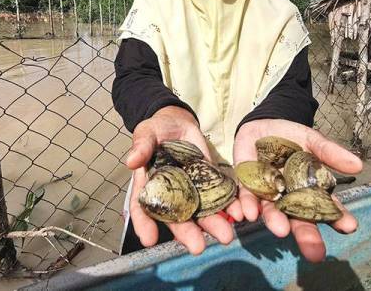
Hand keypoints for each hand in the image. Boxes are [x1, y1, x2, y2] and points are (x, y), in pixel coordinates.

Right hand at [126, 105, 242, 254]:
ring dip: (214, 225)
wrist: (179, 123)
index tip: (149, 240)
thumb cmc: (157, 130)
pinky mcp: (210, 182)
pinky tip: (239, 213)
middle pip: (177, 217)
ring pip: (202, 213)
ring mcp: (192, 191)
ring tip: (226, 236)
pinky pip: (221, 197)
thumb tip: (131, 161)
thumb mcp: (147, 133)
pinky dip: (230, 206)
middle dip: (187, 233)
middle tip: (198, 247)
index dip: (145, 224)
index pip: (144, 208)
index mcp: (150, 185)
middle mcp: (171, 194)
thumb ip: (141, 146)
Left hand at [234, 119, 362, 262]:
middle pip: (299, 220)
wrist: (262, 125)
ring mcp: (268, 194)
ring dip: (275, 221)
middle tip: (315, 253)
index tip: (350, 226)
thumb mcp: (311, 140)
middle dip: (307, 236)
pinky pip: (246, 198)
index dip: (338, 218)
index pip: (327, 207)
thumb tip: (358, 165)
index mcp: (310, 190)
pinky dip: (246, 206)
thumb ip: (329, 152)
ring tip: (280, 230)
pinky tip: (246, 215)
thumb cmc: (291, 137)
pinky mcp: (246, 186)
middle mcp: (289, 198)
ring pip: (272, 212)